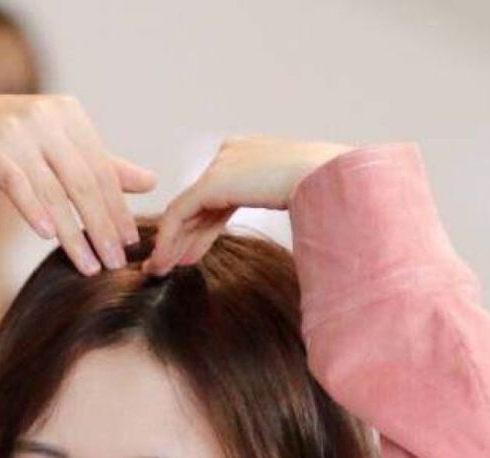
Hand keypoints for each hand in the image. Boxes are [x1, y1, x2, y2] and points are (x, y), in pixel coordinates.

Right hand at [0, 94, 156, 275]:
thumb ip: (100, 165)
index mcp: (69, 114)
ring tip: (89, 266)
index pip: (101, 170)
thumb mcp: (56, 147)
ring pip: (53, 191)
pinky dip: (34, 211)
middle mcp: (44, 117)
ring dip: (74, 233)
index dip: (118, 209)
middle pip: (83, 182)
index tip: (130, 244)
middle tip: (115, 263)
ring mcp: (14, 130)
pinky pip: (16, 184)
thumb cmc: (8, 140)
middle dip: (102, 227)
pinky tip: (48, 237)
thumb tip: (151, 182)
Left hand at [143, 136, 352, 275]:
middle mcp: (232, 154)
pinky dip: (169, 240)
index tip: (188, 256)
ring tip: (158, 270)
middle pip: (198, 205)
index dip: (200, 229)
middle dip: (180, 238)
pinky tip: (164, 262)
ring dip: (170, 244)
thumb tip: (268, 215)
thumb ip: (266, 204)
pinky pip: (180, 214)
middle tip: (163, 265)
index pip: (216, 196)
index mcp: (252, 154)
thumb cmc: (327, 191)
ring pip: (184, 210)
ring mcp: (220, 165)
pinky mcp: (212, 183)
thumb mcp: (291, 197)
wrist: (330, 178)